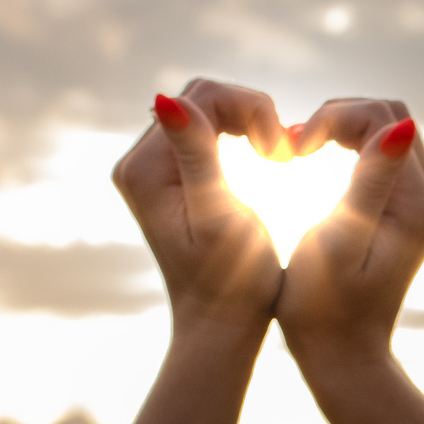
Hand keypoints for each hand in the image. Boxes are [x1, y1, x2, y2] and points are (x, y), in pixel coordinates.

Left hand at [111, 79, 289, 334]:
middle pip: (202, 98)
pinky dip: (240, 138)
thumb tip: (166, 99)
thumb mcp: (219, 217)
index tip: (283, 154)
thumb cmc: (232, 283)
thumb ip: (198, 155)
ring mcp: (152, 169)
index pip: (203, 97)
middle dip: (251, 114)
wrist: (221, 325)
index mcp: (146, 167)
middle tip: (284, 156)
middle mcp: (138, 162)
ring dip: (249, 125)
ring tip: (278, 160)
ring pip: (207, 111)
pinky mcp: (169, 178)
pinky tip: (263, 163)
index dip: (253, 110)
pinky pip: (207, 134)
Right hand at [276, 98, 423, 375]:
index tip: (293, 146)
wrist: (343, 353)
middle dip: (338, 116)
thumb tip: (403, 127)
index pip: (384, 117)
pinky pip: (380, 154)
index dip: (333, 117)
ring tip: (298, 151)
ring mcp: (419, 204)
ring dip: (340, 129)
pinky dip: (345, 146)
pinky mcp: (404, 211)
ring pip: (385, 130)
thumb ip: (369, 181)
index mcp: (416, 203)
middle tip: (294, 144)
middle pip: (390, 115)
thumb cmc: (326, 307)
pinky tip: (311, 161)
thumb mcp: (340, 241)